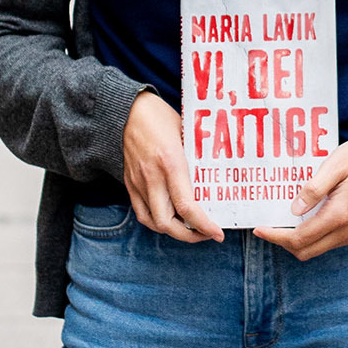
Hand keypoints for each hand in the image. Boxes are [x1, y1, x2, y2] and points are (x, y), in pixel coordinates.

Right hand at [121, 90, 222, 241]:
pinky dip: (157, 223)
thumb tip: (217, 178)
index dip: (204, 225)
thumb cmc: (162, 118)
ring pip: (153, 222)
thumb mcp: (187, 135)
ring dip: (174, 232)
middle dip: (190, 236)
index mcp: (170, 163)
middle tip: (207, 234)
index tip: (218, 233)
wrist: (129, 111)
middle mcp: (152, 177)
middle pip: (168, 223)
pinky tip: (172, 220)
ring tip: (191, 229)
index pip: (187, 206)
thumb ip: (197, 159)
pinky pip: (142, 213)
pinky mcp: (129, 184)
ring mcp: (138, 182)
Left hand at [254, 138, 347, 260]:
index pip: (300, 238)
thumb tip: (294, 210)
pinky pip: (328, 243)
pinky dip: (311, 237)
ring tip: (283, 221)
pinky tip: (303, 220)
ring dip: (297, 240)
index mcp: (340, 214)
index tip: (259, 229)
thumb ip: (314, 188)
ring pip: (316, 249)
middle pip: (306, 251)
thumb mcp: (335, 164)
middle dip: (283, 242)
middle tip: (268, 226)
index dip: (276, 236)